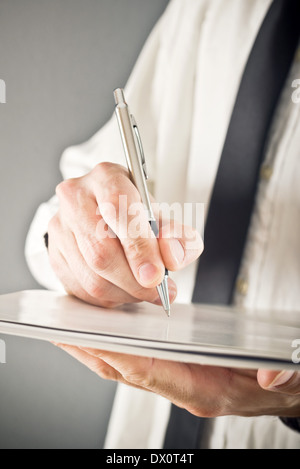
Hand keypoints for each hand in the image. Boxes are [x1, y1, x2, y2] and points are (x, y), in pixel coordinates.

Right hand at [48, 162, 202, 307]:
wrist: (108, 217)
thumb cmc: (137, 215)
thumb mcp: (166, 220)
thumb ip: (180, 237)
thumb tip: (172, 256)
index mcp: (106, 177)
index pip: (119, 211)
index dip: (139, 248)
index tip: (156, 275)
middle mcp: (76, 197)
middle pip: (102, 251)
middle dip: (135, 281)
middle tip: (157, 291)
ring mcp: (60, 226)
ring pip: (92, 276)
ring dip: (124, 293)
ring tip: (143, 291)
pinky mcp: (54, 253)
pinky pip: (81, 288)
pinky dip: (109, 297)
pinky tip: (123, 290)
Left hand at [53, 346, 299, 417]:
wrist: (282, 386)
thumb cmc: (279, 382)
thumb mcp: (292, 378)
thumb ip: (284, 377)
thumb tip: (271, 378)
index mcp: (205, 391)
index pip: (148, 371)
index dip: (114, 353)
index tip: (85, 335)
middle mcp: (184, 388)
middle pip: (126, 369)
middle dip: (90, 349)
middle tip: (60, 326)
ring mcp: (178, 379)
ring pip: (126, 363)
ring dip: (97, 345)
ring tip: (70, 322)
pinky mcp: (177, 368)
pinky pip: (137, 356)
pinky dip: (116, 342)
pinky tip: (104, 325)